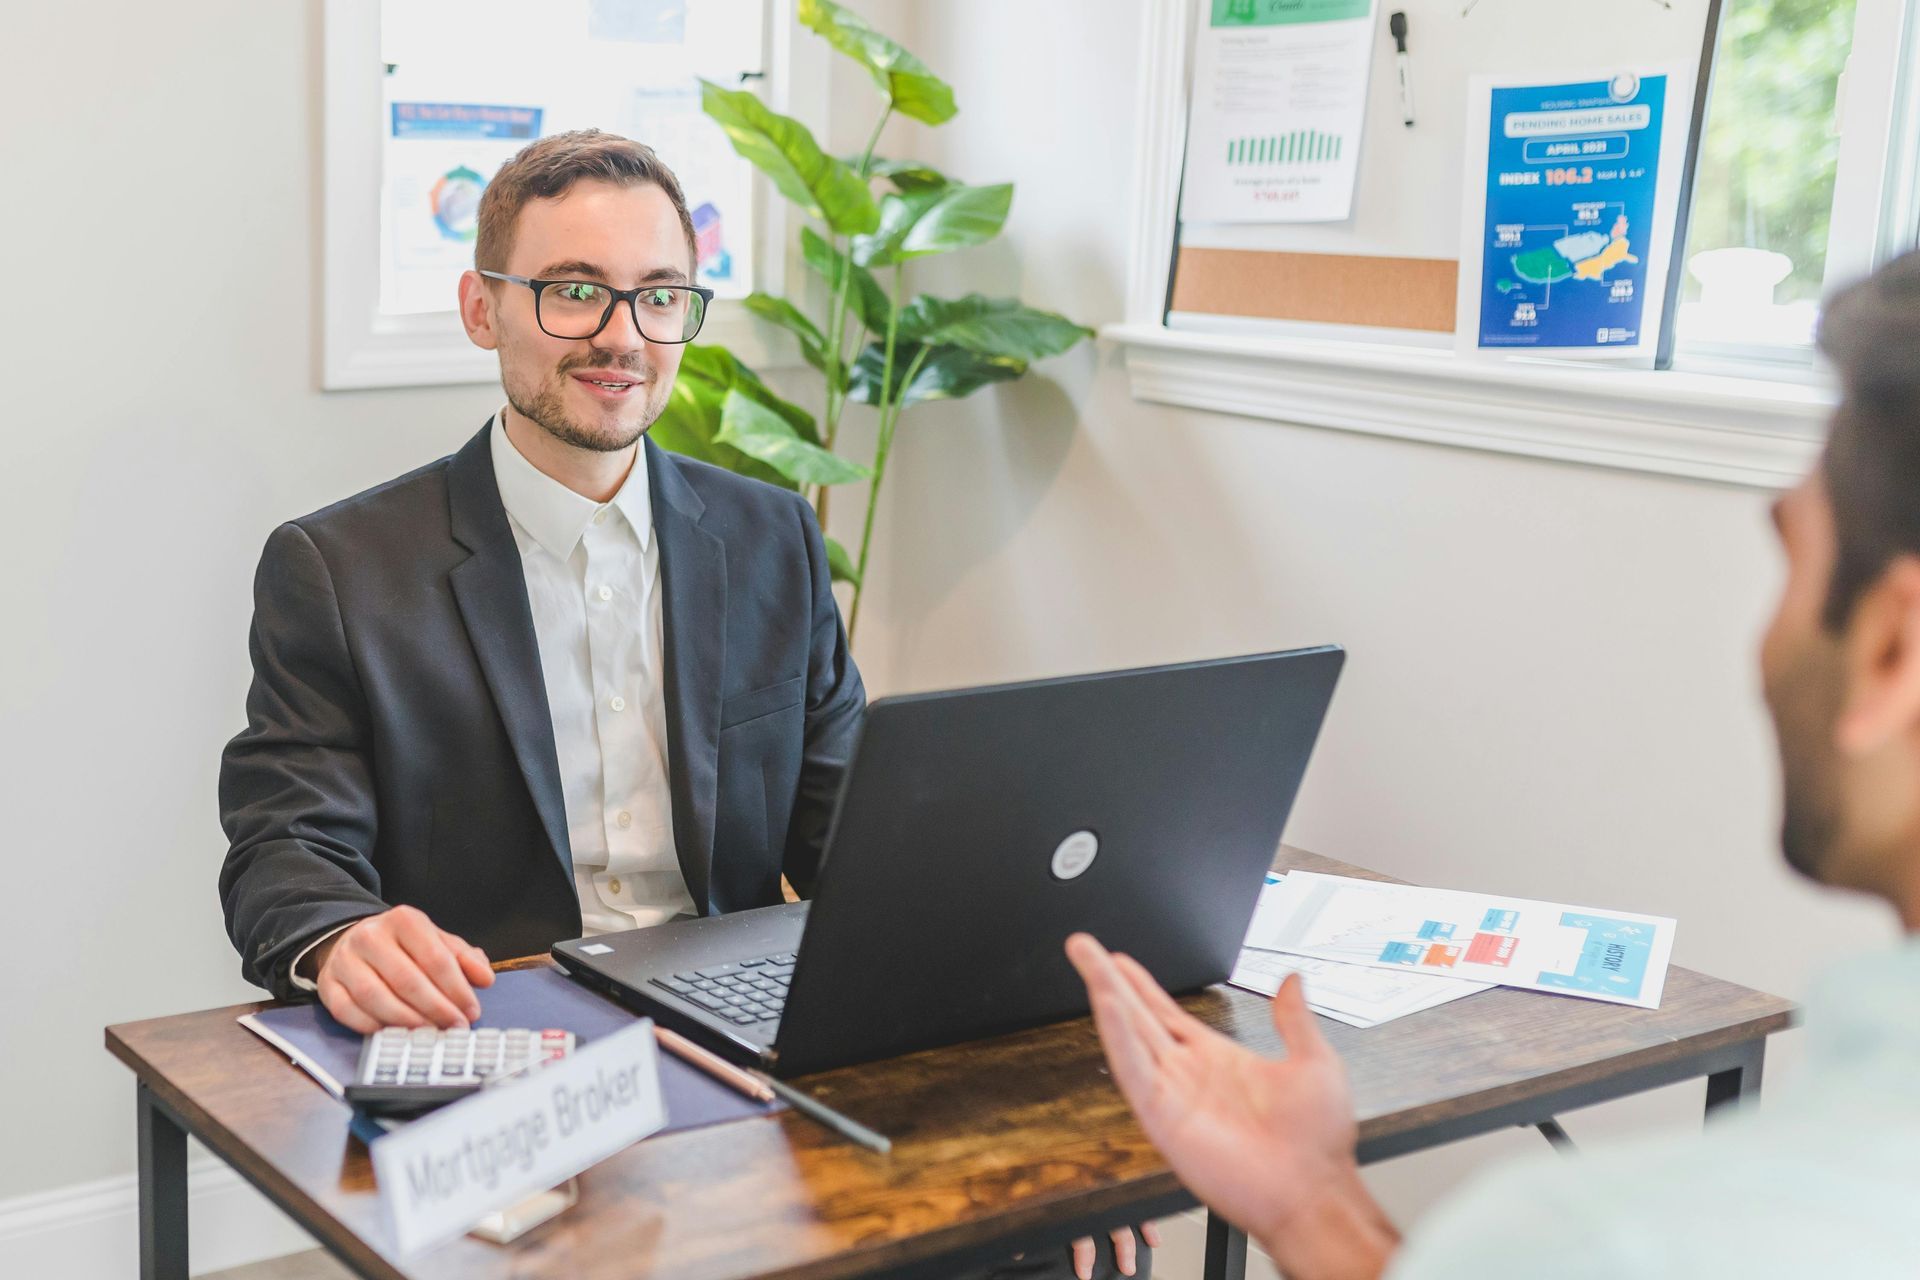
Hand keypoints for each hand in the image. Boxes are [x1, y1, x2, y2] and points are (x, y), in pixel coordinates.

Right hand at [313, 906, 494, 1032]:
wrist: (355, 939)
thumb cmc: (404, 946)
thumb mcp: (437, 942)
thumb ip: (464, 958)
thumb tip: (485, 978)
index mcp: (404, 920)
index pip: (435, 957)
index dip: (457, 988)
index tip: (471, 1010)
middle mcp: (371, 936)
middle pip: (406, 979)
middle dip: (436, 1008)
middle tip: (454, 1026)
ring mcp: (345, 960)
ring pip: (374, 996)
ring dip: (406, 1020)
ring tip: (429, 1032)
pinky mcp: (328, 984)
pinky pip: (347, 1010)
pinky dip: (371, 1026)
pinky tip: (393, 1032)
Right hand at [1064, 935, 1397, 1279]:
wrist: (1314, 1193)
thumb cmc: (1318, 1143)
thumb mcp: (1313, 1063)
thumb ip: (1294, 1020)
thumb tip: (1292, 981)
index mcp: (1216, 1059)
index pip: (1166, 1013)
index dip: (1140, 984)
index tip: (1118, 959)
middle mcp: (1187, 1074)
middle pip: (1136, 1015)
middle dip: (1108, 977)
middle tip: (1082, 946)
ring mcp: (1172, 1094)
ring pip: (1128, 1034)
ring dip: (1105, 995)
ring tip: (1087, 961)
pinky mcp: (1163, 1117)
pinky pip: (1133, 1070)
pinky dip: (1117, 1036)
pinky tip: (1106, 1005)